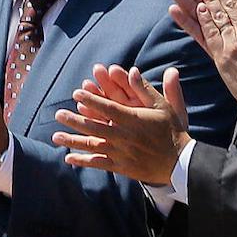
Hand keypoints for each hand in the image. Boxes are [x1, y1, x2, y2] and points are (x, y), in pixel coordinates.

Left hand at [54, 64, 189, 186]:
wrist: (180, 162)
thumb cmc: (171, 130)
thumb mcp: (163, 106)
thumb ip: (146, 89)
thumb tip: (133, 70)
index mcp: (133, 119)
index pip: (108, 108)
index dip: (91, 100)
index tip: (76, 94)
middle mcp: (124, 136)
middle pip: (95, 127)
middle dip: (75, 120)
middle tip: (58, 114)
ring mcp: (121, 153)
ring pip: (93, 145)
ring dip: (73, 140)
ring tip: (56, 136)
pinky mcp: (121, 166)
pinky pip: (99, 163)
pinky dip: (83, 161)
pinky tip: (69, 158)